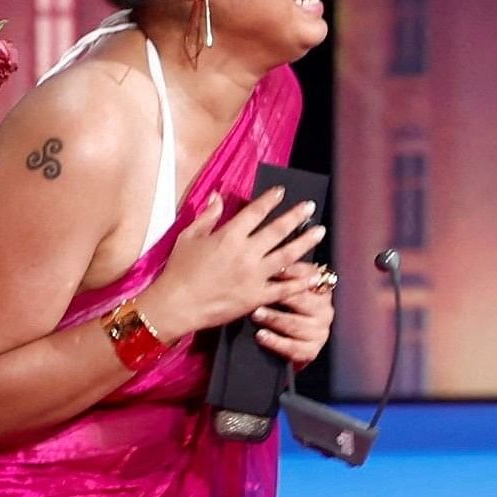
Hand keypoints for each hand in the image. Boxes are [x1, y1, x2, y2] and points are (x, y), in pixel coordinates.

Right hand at [142, 193, 324, 339]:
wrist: (177, 305)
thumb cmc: (179, 270)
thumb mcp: (189, 237)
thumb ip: (207, 216)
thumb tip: (217, 196)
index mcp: (229, 235)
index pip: (255, 212)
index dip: (270, 199)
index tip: (280, 192)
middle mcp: (246, 253)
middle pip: (278, 230)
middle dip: (296, 216)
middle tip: (309, 207)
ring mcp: (254, 276)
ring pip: (287, 256)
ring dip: (305, 242)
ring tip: (320, 232)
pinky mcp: (256, 297)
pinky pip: (284, 289)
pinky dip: (301, 282)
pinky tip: (314, 274)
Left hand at [252, 269, 335, 364]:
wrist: (291, 340)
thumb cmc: (285, 307)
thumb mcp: (286, 289)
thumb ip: (283, 275)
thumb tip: (270, 259)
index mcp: (322, 291)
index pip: (308, 276)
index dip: (290, 272)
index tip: (271, 268)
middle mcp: (325, 311)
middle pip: (303, 301)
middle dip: (281, 296)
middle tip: (261, 293)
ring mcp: (319, 332)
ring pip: (295, 325)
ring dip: (274, 319)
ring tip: (256, 314)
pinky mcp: (311, 351)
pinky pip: (293, 347)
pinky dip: (275, 342)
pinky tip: (261, 336)